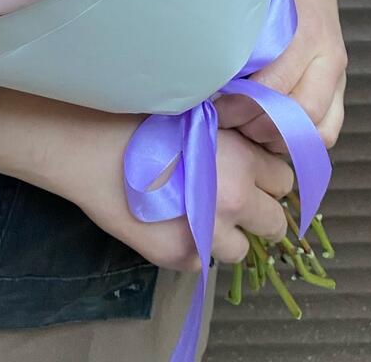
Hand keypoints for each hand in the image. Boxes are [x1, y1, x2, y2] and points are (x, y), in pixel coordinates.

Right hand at [0, 87, 293, 269]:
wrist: (86, 141)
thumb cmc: (136, 113)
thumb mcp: (194, 108)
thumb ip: (228, 133)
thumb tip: (247, 145)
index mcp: (243, 159)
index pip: (284, 179)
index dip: (266, 175)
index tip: (250, 170)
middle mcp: (234, 199)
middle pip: (276, 222)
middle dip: (258, 211)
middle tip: (229, 196)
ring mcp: (206, 232)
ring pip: (242, 250)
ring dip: (227, 235)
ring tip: (199, 214)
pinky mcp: (176, 255)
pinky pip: (200, 261)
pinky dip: (191, 246)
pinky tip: (167, 222)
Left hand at [216, 0, 347, 151]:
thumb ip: (224, 22)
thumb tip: (186, 59)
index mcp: (301, 29)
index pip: (272, 85)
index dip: (236, 103)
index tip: (208, 103)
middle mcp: (325, 53)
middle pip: (295, 112)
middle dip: (253, 123)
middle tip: (220, 119)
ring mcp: (337, 71)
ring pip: (317, 127)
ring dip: (275, 136)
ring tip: (242, 128)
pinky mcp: (341, 84)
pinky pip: (330, 128)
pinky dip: (300, 139)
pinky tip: (268, 132)